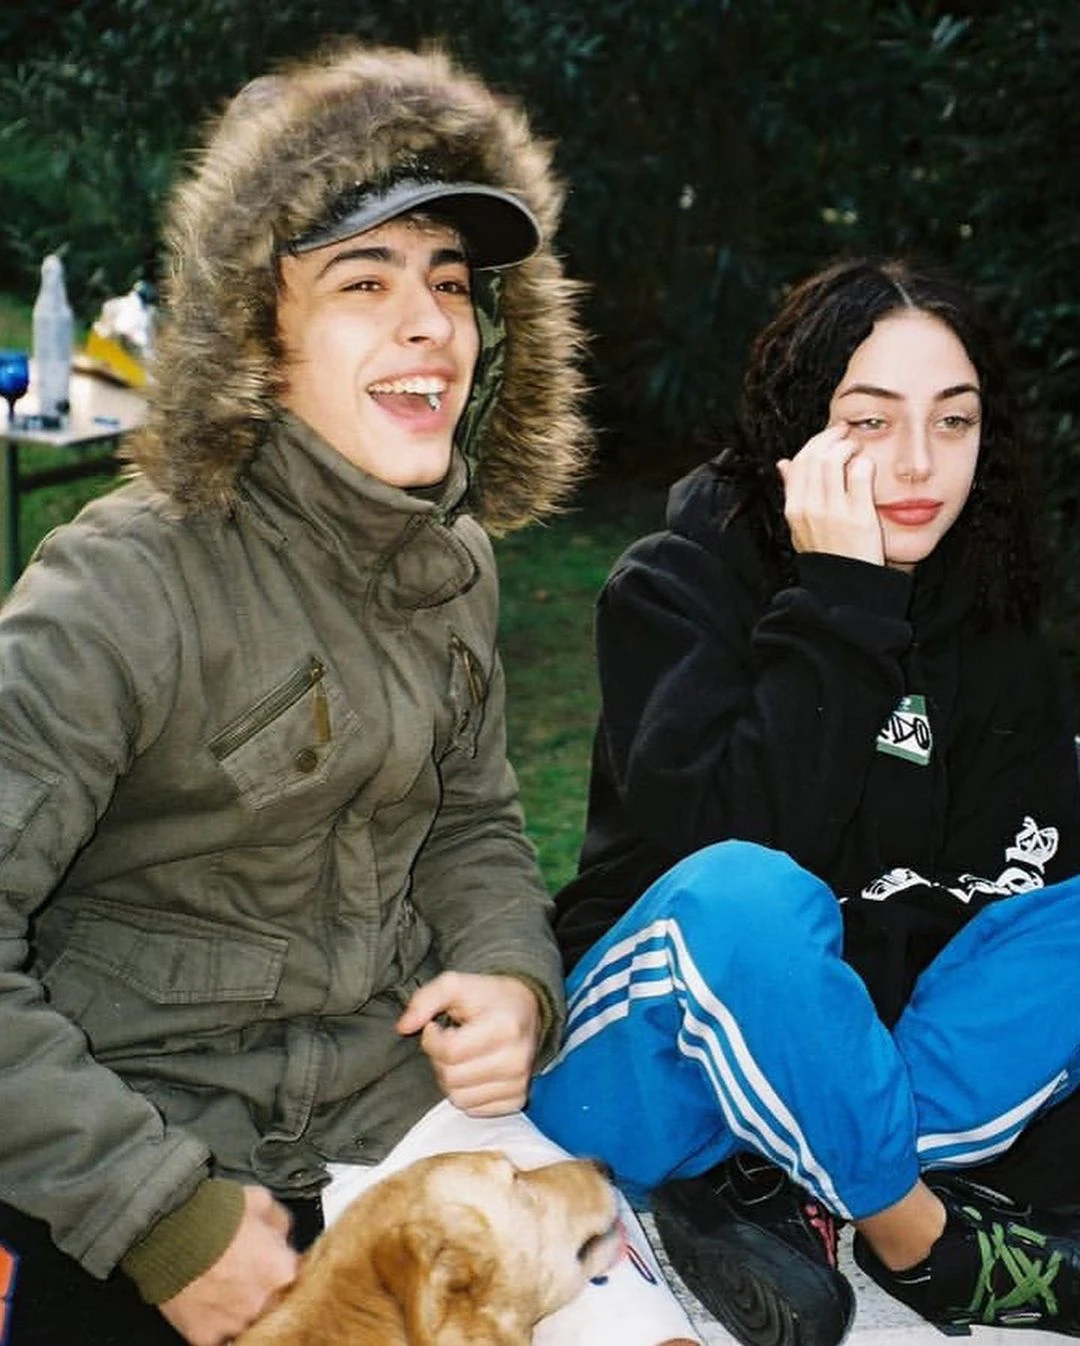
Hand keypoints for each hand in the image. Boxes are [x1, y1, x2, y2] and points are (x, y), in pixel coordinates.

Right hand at [158, 1186, 298, 1345]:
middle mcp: (263, 1301)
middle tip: (245, 1272)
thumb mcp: (261, 1199)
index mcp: (282, 1269)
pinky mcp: (205, 1336)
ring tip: (223, 1285)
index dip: (282, 1267)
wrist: (169, 1229)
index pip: (296, 1276)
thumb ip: (280, 1222)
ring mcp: (234, 1322)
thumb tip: (283, 1232)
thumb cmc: (212, 1213)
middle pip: (274, 1302)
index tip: (272, 1262)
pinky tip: (208, 1303)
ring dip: (240, 1307)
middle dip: (263, 1288)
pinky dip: (214, 1323)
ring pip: (247, 1320)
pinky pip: (218, 1336)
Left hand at [396, 971, 541, 1115]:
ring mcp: (519, 1082)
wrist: (527, 1009)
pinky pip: (474, 1110)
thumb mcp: (455, 985)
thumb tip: (403, 1027)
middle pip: (451, 1077)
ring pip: (459, 1099)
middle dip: (440, 1060)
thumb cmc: (488, 997)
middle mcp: (516, 1059)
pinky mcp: (518, 1099)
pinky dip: (466, 1093)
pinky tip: (473, 1072)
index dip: (432, 1040)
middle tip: (448, 1042)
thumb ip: (425, 999)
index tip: (436, 1027)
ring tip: (460, 1057)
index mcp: (504, 1027)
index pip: (449, 1051)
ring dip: (450, 1079)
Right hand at [777, 423, 883, 564]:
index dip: (815, 442)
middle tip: (846, 434)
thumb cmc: (826, 555)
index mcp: (794, 508)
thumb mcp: (799, 526)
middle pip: (815, 455)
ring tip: (857, 449)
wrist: (845, 586)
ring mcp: (834, 510)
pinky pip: (861, 472)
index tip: (829, 437)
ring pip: (836, 458)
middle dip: (833, 437)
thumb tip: (783, 463)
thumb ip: (792, 493)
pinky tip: (868, 466)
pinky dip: (865, 462)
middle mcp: (810, 507)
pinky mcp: (859, 514)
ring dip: (849, 446)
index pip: (799, 461)